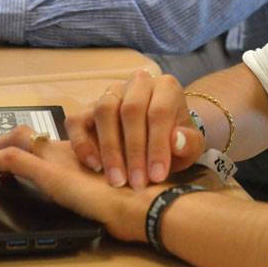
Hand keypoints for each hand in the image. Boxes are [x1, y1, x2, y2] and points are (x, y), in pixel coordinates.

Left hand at [0, 126, 158, 242]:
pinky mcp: (51, 172)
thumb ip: (99, 181)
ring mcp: (58, 159)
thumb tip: (95, 191)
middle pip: (25, 135)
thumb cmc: (135, 198)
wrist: (143, 202)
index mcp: (80, 152)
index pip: (43, 138)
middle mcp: (66, 150)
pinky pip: (13, 160)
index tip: (4, 154)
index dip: (21, 142)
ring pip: (15, 142)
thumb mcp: (113, 184)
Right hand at [65, 70, 204, 189]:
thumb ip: (189, 143)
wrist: (157, 136)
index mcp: (165, 87)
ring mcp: (110, 93)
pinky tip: (95, 167)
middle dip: (134, 150)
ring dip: (110, 148)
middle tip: (137, 183)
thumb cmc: (175, 141)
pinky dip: (82, 144)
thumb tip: (176, 140)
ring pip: (104, 110)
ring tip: (117, 180)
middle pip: (131, 109)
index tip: (158, 177)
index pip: (159, 111)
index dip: (158, 145)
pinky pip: (77, 121)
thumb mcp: (190, 146)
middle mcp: (137, 83)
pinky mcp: (87, 108)